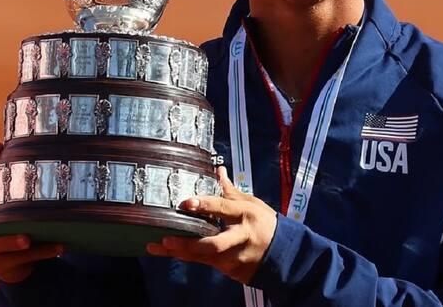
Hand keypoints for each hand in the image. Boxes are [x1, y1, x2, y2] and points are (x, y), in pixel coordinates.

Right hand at [0, 142, 62, 283]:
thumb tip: (61, 154)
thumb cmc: (25, 229)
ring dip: (12, 239)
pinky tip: (60, 247)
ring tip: (26, 237)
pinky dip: (43, 251)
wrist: (20, 265)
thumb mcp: (25, 210)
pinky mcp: (2, 265)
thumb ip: (33, 191)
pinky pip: (24, 258)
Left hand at [146, 166, 277, 283]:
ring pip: (204, 257)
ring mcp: (236, 257)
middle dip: (188, 243)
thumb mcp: (252, 204)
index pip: (223, 208)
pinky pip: (206, 264)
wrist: (286, 254)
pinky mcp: (233, 271)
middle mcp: (240, 237)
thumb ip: (231, 192)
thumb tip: (218, 170)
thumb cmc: (266, 224)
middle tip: (165, 238)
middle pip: (213, 243)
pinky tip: (172, 253)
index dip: (204, 205)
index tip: (186, 203)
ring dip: (180, 252)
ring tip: (156, 247)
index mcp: (245, 214)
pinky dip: (190, 258)